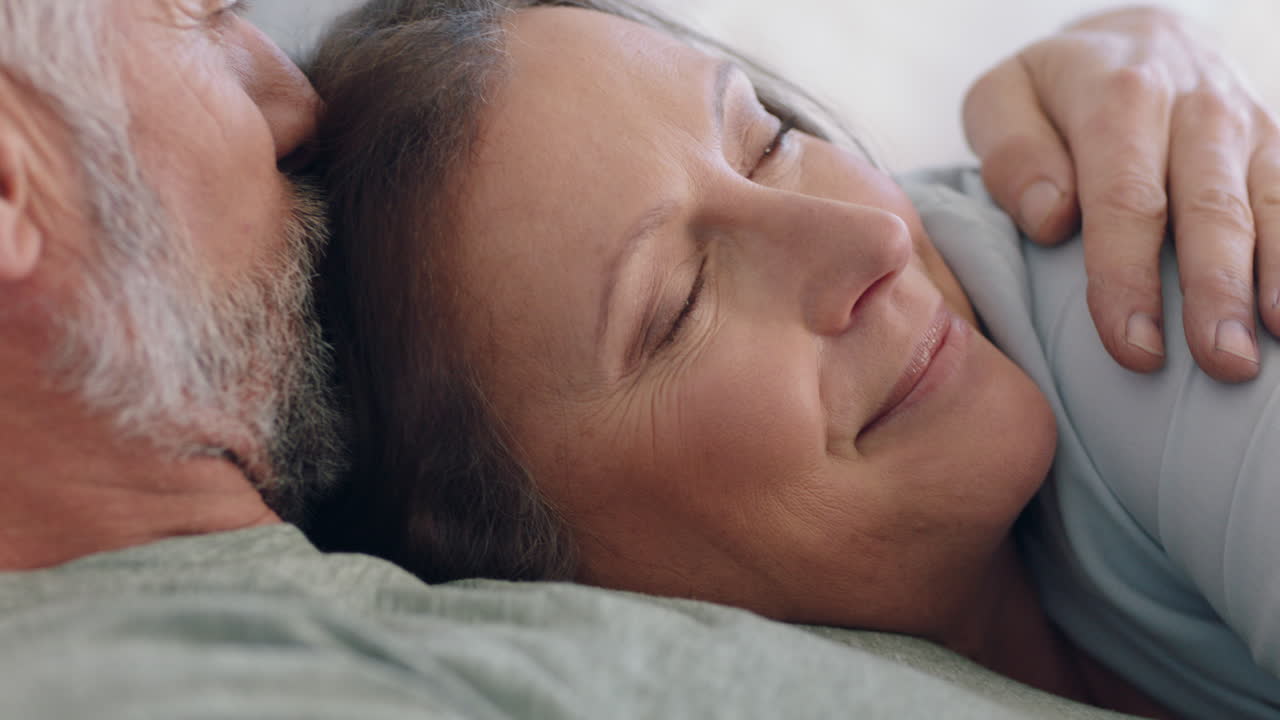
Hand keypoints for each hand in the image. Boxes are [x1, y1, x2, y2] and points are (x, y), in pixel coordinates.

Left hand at [964, 6, 1279, 381]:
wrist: (1134, 38)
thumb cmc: (1052, 89)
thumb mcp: (1003, 98)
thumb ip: (1012, 154)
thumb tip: (1052, 219)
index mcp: (1119, 95)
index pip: (1126, 197)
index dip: (1129, 276)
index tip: (1132, 345)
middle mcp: (1196, 106)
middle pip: (1210, 208)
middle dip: (1215, 291)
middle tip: (1219, 363)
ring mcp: (1247, 125)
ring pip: (1267, 206)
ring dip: (1269, 282)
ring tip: (1262, 352)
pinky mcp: (1277, 144)